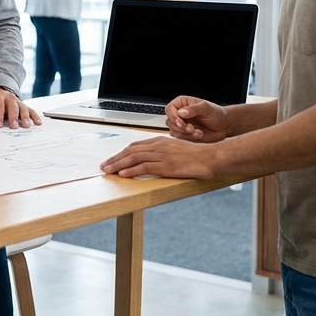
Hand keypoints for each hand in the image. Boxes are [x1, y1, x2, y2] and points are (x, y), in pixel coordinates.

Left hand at [0, 87, 41, 128]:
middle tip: (14, 127)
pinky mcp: (23, 106)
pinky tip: (38, 123)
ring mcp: (17, 102)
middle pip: (12, 107)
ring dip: (25, 117)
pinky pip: (31, 110)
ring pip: (23, 108)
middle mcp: (9, 98)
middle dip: (13, 117)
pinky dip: (35, 116)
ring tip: (26, 127)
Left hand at [99, 135, 215, 178]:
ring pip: (134, 158)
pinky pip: (144, 167)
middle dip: (115, 159)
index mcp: (160, 141)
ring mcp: (162, 155)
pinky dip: (131, 170)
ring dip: (118, 165)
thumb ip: (164, 153)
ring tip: (108, 171)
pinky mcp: (166, 165)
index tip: (112, 159)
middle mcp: (158, 146)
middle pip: (131, 151)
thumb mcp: (177, 151)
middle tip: (104, 166)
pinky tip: (123, 174)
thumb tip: (154, 161)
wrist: (211, 157)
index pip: (135, 146)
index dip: (121, 153)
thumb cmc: (197, 156)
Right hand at [165, 96, 229, 142]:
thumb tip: (181, 112)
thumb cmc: (216, 114)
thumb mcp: (206, 108)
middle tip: (191, 128)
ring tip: (198, 131)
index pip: (169, 109)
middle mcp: (180, 114)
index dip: (173, 116)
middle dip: (180, 127)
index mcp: (182, 104)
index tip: (181, 122)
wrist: (224, 126)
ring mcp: (182, 125)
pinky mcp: (185, 135)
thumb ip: (194, 109)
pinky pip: (180, 139)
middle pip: (170, 122)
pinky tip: (199, 134)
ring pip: (174, 131)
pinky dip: (189, 138)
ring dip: (185, 134)